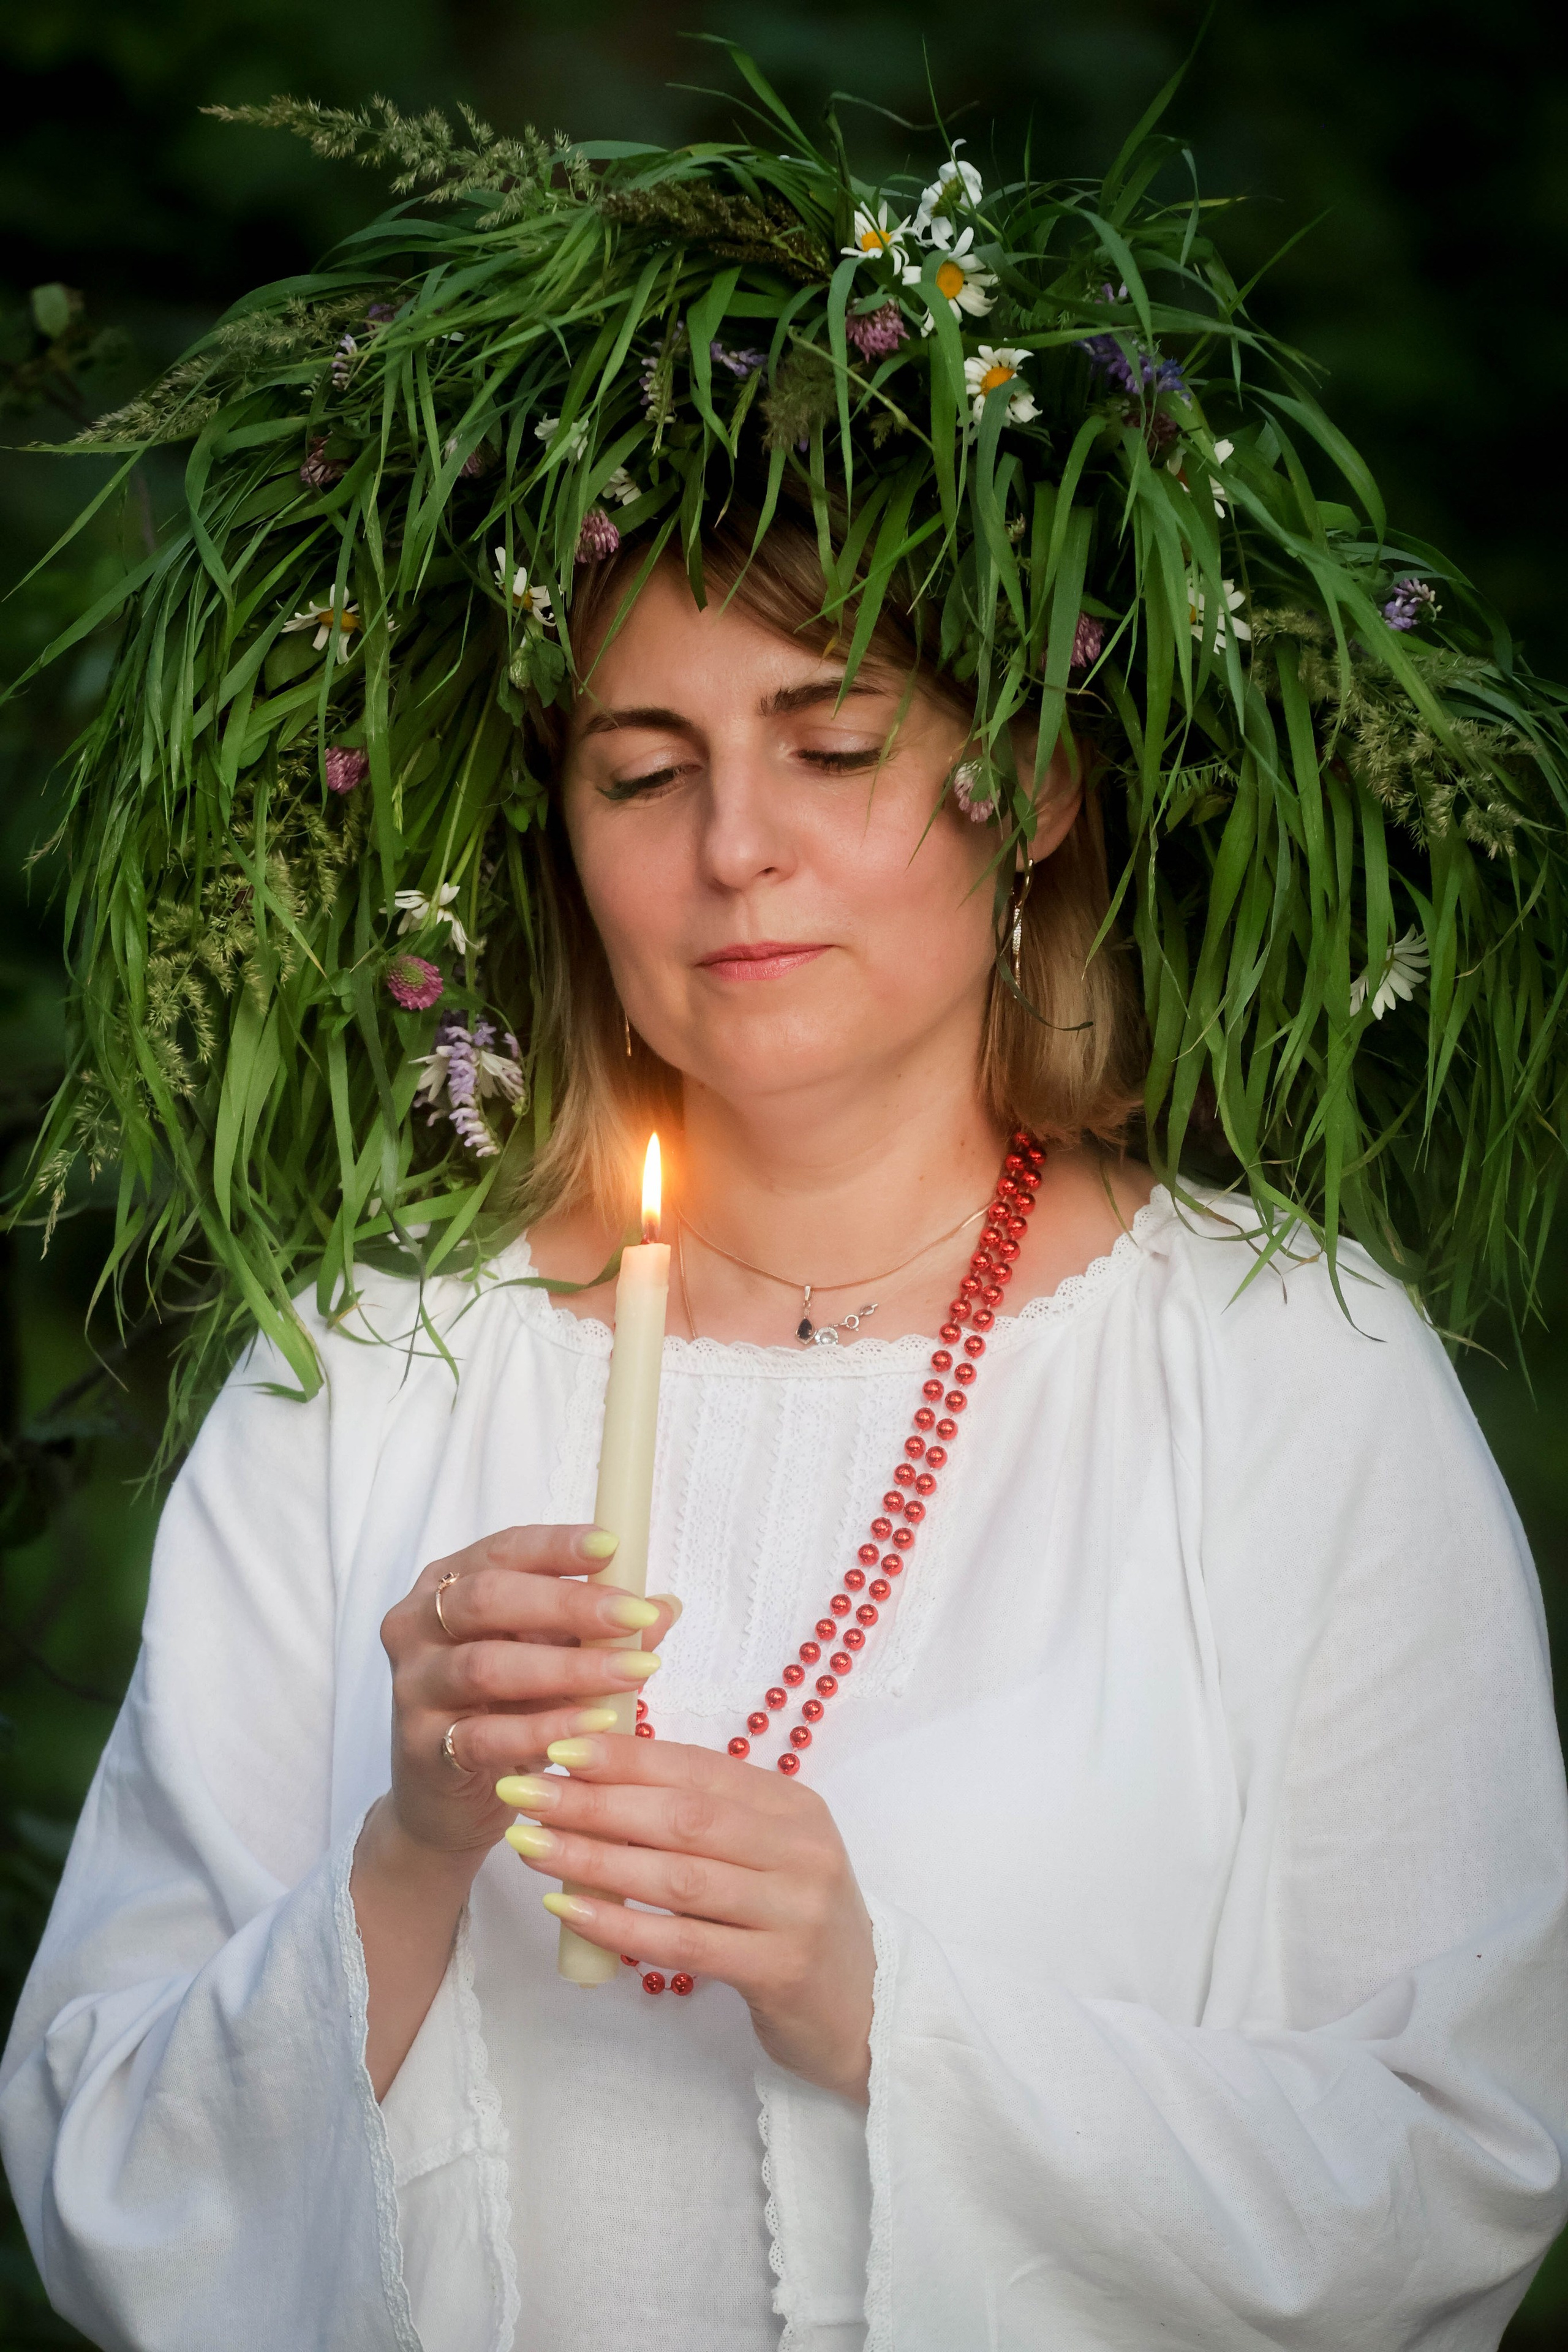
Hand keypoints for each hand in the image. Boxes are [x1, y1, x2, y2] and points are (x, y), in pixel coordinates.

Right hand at [377, 1525, 679, 1862]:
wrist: (446, 1798)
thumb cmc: (502, 1709)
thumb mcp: (553, 1659)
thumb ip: (596, 1632)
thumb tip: (663, 1607)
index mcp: (447, 1585)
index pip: (500, 1550)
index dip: (555, 1545)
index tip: (612, 1545)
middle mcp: (417, 1626)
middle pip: (488, 1598)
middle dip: (568, 1604)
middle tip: (634, 1616)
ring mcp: (414, 1687)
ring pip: (486, 1666)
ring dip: (567, 1668)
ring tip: (632, 1672)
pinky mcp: (423, 1749)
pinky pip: (484, 1735)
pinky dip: (542, 1729)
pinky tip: (593, 1725)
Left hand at [497, 1734, 874, 2100]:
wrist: (864, 2010)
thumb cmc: (791, 1922)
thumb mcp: (763, 1855)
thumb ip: (704, 1820)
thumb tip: (600, 1781)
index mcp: (792, 1805)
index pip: (697, 1767)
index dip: (627, 1755)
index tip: (558, 1744)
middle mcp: (802, 1847)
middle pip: (683, 1815)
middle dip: (595, 1800)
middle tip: (524, 1793)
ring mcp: (796, 1908)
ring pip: (678, 1876)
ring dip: (595, 1858)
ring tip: (529, 1846)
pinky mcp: (782, 1968)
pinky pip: (685, 1944)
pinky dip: (621, 1925)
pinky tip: (569, 1911)